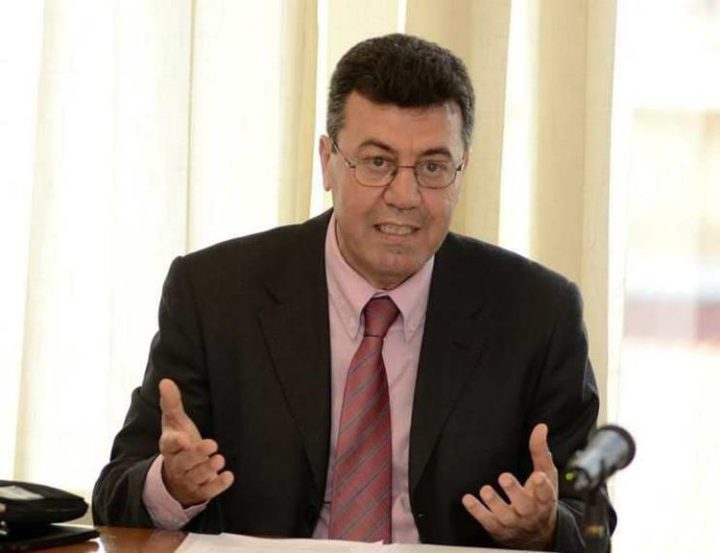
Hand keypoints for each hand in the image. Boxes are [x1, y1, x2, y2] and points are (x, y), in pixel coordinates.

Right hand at [158, 378, 233, 506]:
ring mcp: (188, 479)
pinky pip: (208, 491)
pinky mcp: (200, 490)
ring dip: (208, 469)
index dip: (175, 443)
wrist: (176, 477)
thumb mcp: (175, 423)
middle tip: (212, 445)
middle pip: (185, 461)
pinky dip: (218, 485)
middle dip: (197, 454)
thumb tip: (165, 380)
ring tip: (219, 459)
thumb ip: (171, 403)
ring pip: (196, 476)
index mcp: (170, 447)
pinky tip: (228, 477)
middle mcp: (178, 464)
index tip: (183, 439)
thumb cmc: (179, 443)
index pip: (169, 445)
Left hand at [462, 423, 557, 549]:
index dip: (543, 487)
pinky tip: (468, 499)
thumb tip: (541, 426)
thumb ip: (540, 452)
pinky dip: (477, 512)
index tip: (538, 477)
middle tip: (504, 477)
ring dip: (494, 502)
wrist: (536, 535)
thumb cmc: (540, 498)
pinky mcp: (498, 528)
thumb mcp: (546, 476)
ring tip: (485, 490)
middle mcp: (530, 513)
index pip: (546, 494)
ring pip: (504, 516)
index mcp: (544, 500)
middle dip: (514, 492)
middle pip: (524, 506)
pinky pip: (487, 522)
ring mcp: (514, 522)